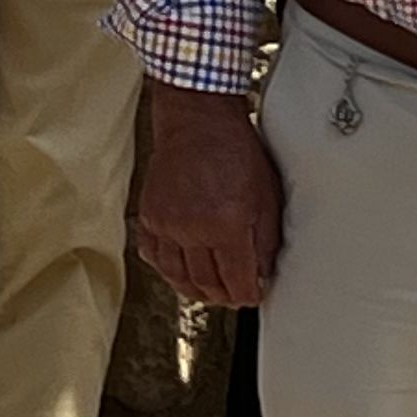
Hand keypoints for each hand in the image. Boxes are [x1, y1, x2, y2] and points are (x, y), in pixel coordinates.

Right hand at [136, 85, 283, 307]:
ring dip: (194, 289)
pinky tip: (179, 269)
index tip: (252, 294)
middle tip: (233, 294)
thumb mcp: (266, 195)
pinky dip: (167, 270)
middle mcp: (192, 228)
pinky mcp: (150, 216)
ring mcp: (167, 223)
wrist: (198, 120)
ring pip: (177, 277)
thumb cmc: (234, 150)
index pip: (237, 283)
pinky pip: (154, 257)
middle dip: (223, 296)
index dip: (247, 295)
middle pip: (206, 284)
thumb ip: (265, 240)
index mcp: (226, 225)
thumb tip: (263, 274)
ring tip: (208, 289)